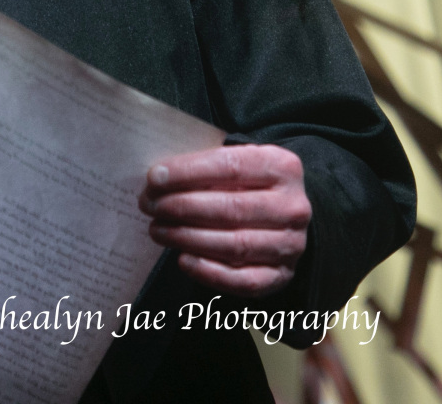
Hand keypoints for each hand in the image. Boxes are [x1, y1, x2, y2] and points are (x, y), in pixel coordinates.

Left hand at [139, 144, 310, 296]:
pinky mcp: (282, 275)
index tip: (154, 178)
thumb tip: (159, 178)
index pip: (230, 166)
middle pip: (230, 208)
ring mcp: (291, 244)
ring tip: (157, 229)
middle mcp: (292, 206)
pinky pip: (244, 280)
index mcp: (282, 167)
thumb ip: (206, 166)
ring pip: (234, 245)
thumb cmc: (247, 182)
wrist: (284, 214)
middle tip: (149, 205)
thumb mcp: (237, 161)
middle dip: (180, 207)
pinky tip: (183, 259)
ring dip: (187, 238)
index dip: (187, 172)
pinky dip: (209, 272)